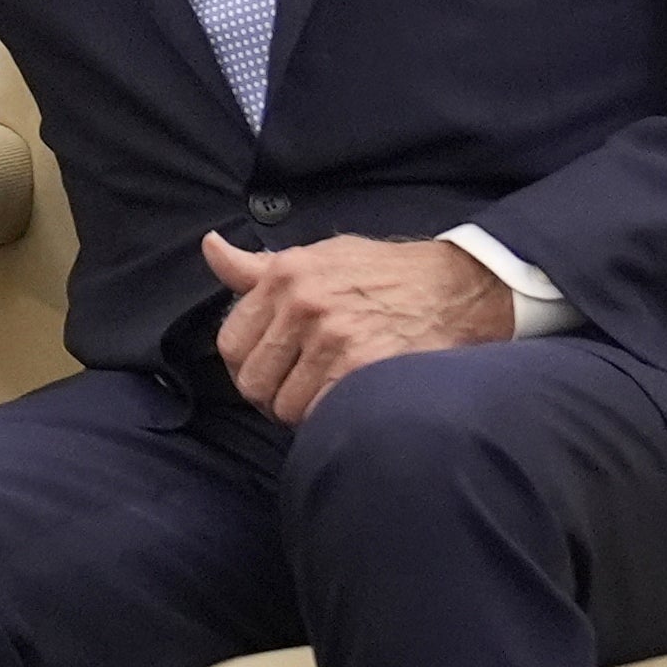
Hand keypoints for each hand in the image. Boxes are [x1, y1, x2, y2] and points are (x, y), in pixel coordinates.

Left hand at [198, 232, 515, 423]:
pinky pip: (318, 415)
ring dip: (300, 410)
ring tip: (324, 393)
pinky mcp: (361, 370)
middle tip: (295, 388)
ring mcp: (332, 339)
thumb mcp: (320, 256)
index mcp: (286, 274)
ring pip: (284, 405)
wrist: (456, 288)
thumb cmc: (384, 273)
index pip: (229, 341)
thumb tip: (211, 248)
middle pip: (251, 381)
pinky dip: (326, 418)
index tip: (266, 368)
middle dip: (268, 393)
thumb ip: (259, 266)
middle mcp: (304, 305)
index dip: (244, 364)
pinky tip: (343, 402)